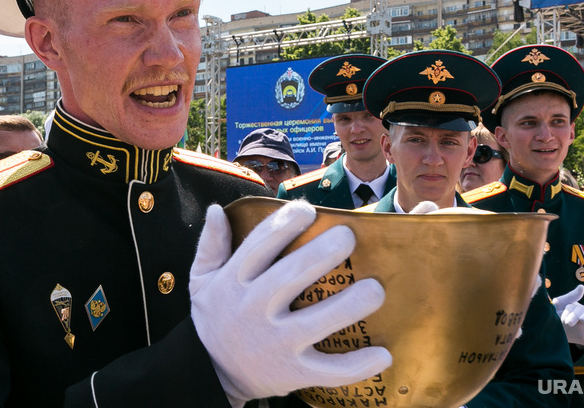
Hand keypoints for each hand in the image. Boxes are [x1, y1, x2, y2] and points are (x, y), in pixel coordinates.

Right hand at [190, 201, 391, 404]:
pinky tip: (383, 354)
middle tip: (348, 236)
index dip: (284, 224)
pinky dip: (357, 366)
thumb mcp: (201, 281)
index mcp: (234, 282)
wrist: (211, 374)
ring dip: (349, 305)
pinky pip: (329, 370)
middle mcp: (254, 310)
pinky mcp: (293, 372)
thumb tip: (216, 210)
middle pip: (292, 277)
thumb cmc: (215, 319)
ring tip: (375, 288)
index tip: (307, 210)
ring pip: (317, 322)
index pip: (259, 246)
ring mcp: (276, 343)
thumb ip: (210, 245)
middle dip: (322, 254)